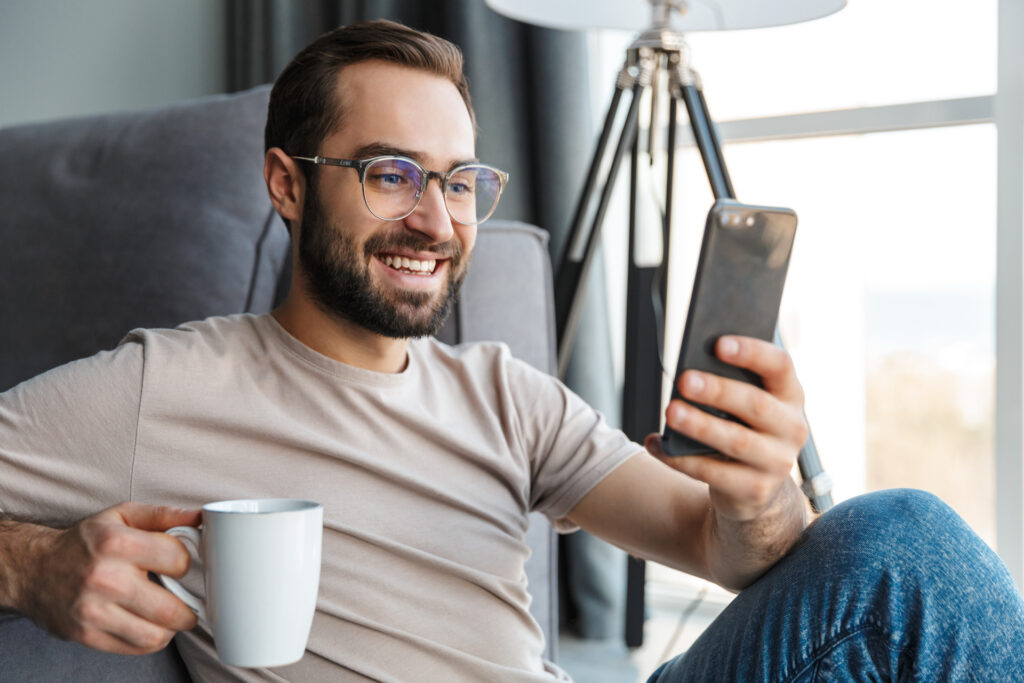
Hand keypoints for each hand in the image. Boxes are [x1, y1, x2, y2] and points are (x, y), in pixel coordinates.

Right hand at [24, 502, 200, 653]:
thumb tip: (201, 517)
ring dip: (170, 629)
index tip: (179, 565)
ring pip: (155, 635)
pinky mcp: (85, 634)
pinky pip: (135, 648)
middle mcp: (104, 578)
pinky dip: (150, 640)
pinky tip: (149, 625)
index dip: (185, 562)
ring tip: (169, 616)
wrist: (34, 569)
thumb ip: (164, 515)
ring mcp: (93, 611)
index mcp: (116, 543)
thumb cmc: (86, 542)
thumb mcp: (122, 516)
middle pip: (171, 608)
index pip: (178, 559)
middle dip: (188, 608)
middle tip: (188, 602)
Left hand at [647, 335, 808, 522]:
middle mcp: (792, 427)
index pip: (780, 365)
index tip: (719, 344)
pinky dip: (682, 459)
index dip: (751, 352)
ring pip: (736, 441)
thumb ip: (728, 383)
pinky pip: (714, 474)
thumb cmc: (743, 428)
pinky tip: (658, 445)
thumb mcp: (744, 404)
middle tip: (685, 379)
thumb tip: (689, 369)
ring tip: (671, 411)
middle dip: (718, 391)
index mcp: (790, 394)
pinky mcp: (756, 490)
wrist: (755, 487)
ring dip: (701, 425)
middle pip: (756, 404)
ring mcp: (778, 462)